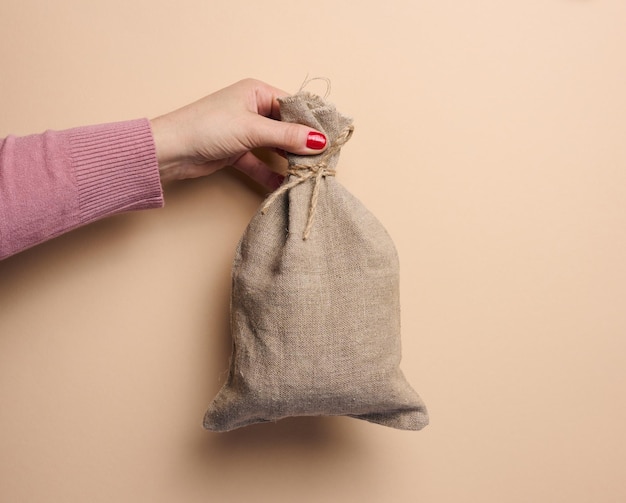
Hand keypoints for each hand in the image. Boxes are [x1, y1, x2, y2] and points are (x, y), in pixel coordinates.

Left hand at [150, 79, 326, 188]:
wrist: (169, 151)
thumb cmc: (205, 127)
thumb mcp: (252, 129)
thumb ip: (287, 136)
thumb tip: (319, 140)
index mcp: (257, 92)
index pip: (294, 106)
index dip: (312, 123)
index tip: (331, 140)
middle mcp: (252, 109)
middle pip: (286, 127)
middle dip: (303, 144)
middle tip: (322, 160)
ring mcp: (244, 132)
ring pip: (275, 147)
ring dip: (289, 161)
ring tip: (307, 174)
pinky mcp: (236, 152)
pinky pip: (261, 163)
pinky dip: (271, 174)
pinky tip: (284, 184)